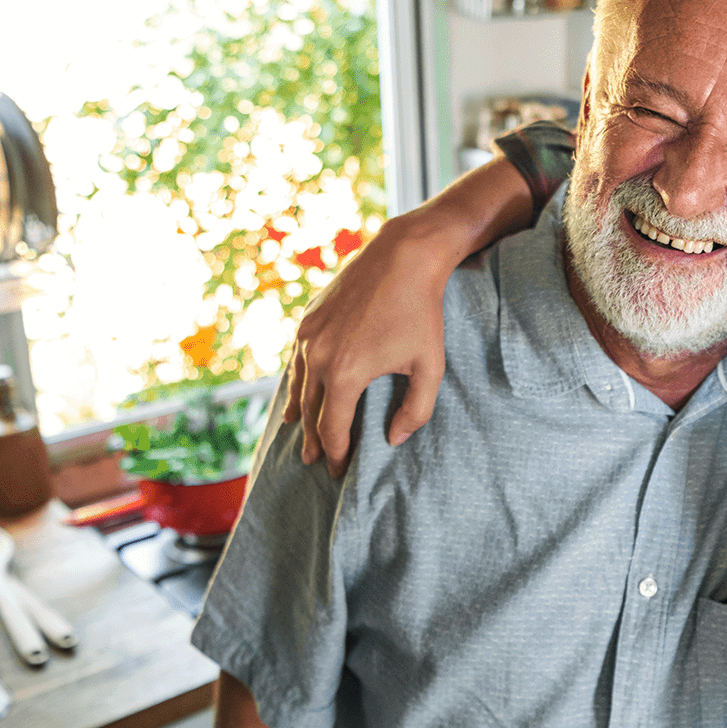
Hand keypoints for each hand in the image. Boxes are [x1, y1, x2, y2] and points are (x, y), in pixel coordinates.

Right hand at [285, 223, 448, 476]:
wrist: (402, 257)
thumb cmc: (422, 313)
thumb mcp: (430, 366)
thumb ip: (416, 411)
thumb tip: (393, 440)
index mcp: (345, 374)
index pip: (332, 428)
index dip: (336, 453)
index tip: (339, 470)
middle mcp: (318, 357)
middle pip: (310, 411)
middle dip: (313, 440)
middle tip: (316, 461)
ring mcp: (308, 335)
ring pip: (298, 385)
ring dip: (299, 413)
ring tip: (298, 432)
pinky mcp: (308, 318)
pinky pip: (296, 359)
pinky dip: (296, 381)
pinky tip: (298, 390)